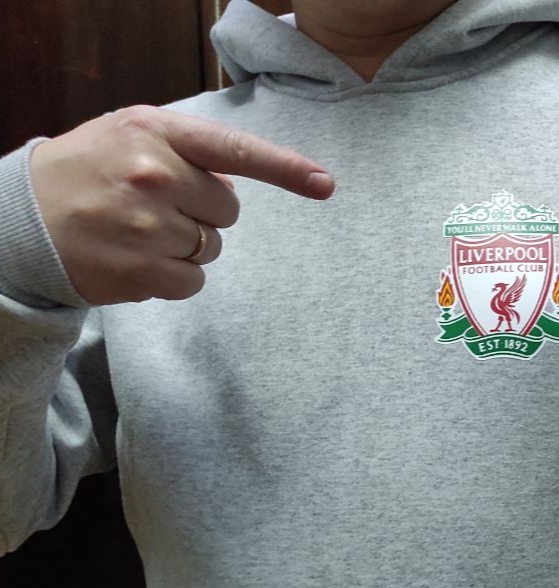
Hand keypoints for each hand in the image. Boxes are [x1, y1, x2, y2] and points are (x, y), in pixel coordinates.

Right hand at [30, 106, 334, 304]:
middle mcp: (155, 176)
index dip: (286, 168)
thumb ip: (187, 149)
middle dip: (202, 212)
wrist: (20, 218)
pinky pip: (194, 280)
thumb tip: (235, 183)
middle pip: (228, 211)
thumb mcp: (130, 136)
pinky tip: (137, 259)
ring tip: (139, 232)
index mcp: (155, 132)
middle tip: (156, 206)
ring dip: (186, 245)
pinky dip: (174, 275)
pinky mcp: (142, 271)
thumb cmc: (87, 171)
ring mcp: (148, 226)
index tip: (325, 184)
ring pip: (212, 248)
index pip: (236, 151)